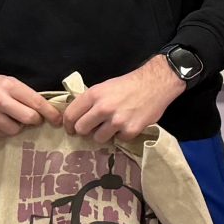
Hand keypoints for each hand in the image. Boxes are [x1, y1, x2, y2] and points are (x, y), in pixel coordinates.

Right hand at [0, 67, 51, 136]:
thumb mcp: (11, 83)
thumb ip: (27, 96)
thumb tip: (49, 113)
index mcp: (10, 86)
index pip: (36, 103)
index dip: (50, 113)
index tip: (58, 120)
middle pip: (28, 118)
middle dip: (35, 120)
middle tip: (33, 118)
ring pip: (14, 130)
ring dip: (18, 127)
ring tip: (13, 119)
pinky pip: (0, 135)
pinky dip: (4, 131)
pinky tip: (1, 122)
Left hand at [63, 56, 182, 143]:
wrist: (155, 84)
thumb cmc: (128, 84)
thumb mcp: (104, 87)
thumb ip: (90, 101)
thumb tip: (77, 117)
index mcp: (94, 95)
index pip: (70, 115)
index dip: (68, 124)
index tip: (71, 129)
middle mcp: (103, 108)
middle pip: (81, 129)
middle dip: (85, 131)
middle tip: (92, 129)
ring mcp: (117, 121)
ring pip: (98, 138)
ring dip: (103, 134)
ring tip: (112, 126)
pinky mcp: (130, 130)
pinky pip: (118, 140)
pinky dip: (121, 135)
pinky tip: (127, 124)